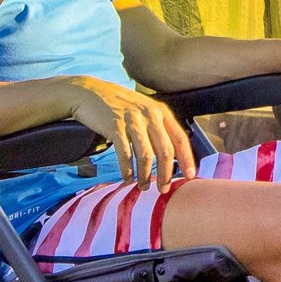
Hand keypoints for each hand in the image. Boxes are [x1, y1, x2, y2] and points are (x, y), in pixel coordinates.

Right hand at [64, 76, 194, 183]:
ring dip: (146, 175)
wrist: (91, 92)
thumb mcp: (144, 109)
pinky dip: (127, 170)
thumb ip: (158, 127)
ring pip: (146, 155)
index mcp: (161, 111)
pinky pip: (125, 154)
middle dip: (166, 174)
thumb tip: (170, 156)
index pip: (180, 138)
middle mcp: (149, 115)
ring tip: (144, 187)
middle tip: (163, 189)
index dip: (187, 159)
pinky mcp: (114, 126)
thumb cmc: (120, 105)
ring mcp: (132, 120)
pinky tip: (127, 178)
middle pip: (165, 150)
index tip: (190, 176)